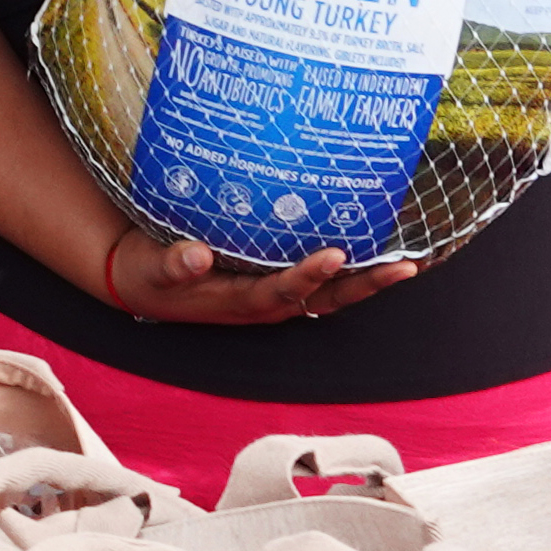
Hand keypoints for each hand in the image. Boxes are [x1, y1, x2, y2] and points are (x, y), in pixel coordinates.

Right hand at [94, 223, 415, 327]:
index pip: (283, 290)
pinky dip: (352, 270)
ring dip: (370, 280)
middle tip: (405, 267)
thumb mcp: (152, 270)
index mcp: (240, 301)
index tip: (335, 254)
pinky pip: (322, 280)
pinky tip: (375, 246)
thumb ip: (174, 264)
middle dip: (366, 285)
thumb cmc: (147, 275)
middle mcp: (266, 303)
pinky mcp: (274, 282)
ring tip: (409, 262)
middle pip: (325, 299)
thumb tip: (196, 255)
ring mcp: (274, 295)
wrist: (141, 284)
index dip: (309, 276)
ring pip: (331, 293)